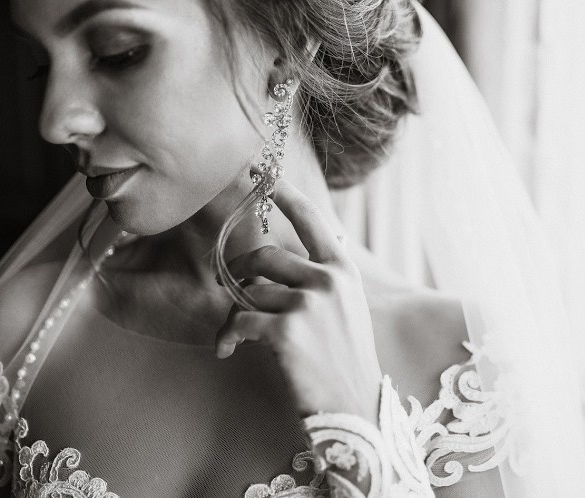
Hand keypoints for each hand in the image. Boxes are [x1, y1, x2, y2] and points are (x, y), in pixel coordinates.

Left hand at [215, 180, 382, 423]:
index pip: (312, 221)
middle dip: (239, 272)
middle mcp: (329, 280)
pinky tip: (229, 352)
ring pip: (249, 291)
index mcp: (343, 272)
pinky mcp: (287, 330)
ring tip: (235, 338)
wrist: (356, 411)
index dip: (285, 195)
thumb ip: (322, 282)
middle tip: (229, 287)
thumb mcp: (346, 312)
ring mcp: (310, 303)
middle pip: (265, 256)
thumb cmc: (344, 363)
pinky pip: (241, 320)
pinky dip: (228, 337)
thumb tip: (287, 264)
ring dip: (235, 314)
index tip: (261, 173)